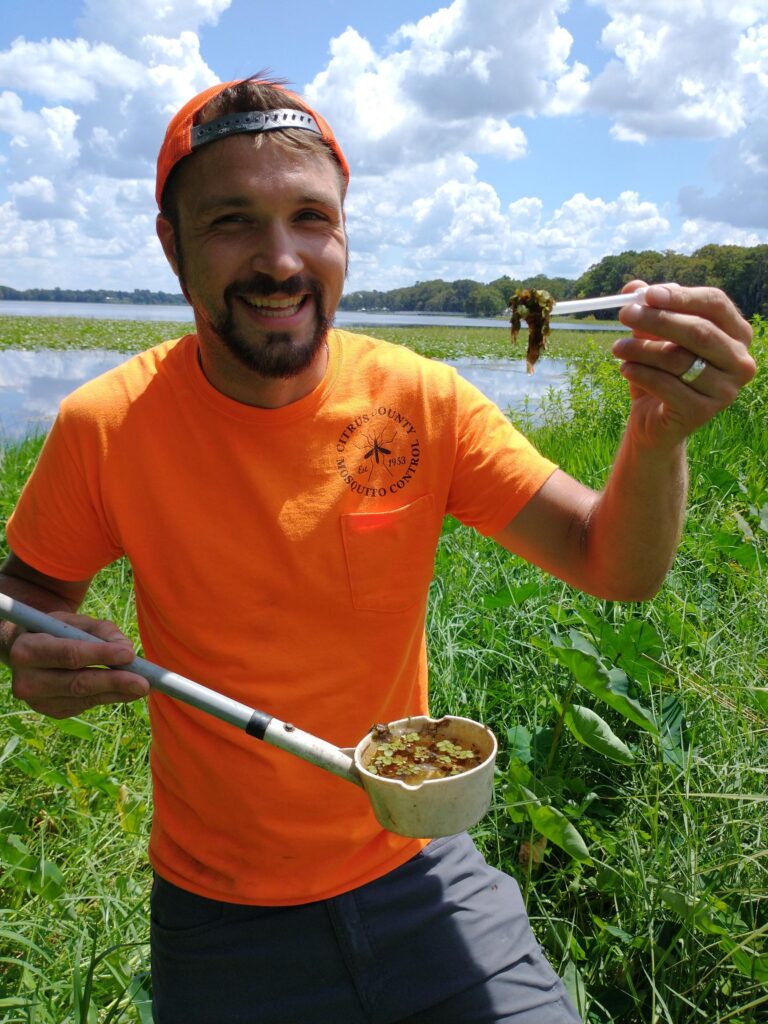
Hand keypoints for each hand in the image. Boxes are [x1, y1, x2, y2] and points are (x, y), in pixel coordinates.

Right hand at [9, 611, 148, 717]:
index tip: (129, 654)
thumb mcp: (74, 621)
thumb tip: (127, 650)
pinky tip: (125, 691)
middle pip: (77, 683)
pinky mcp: (50, 711)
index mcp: (27, 649)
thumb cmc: (55, 631)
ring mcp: (37, 701)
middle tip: (143, 683)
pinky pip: (83, 706)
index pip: (68, 654)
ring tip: (142, 687)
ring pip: (83, 698)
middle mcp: (26, 679)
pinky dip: (107, 697)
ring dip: (116, 693)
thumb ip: (101, 631)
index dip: (100, 655)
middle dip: (114, 682)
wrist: (27, 652)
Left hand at [613, 282, 755, 449]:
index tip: (647, 295)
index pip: (715, 304)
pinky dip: (641, 373)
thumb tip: (634, 286)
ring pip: (679, 359)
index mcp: (736, 334)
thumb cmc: (660, 370)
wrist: (654, 420)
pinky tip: (625, 368)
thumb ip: (648, 309)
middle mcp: (740, 361)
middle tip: (625, 314)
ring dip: (642, 349)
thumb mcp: (653, 336)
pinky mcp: (702, 412)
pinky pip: (667, 385)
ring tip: (618, 347)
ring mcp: (725, 390)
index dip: (681, 296)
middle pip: (699, 331)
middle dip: (657, 319)